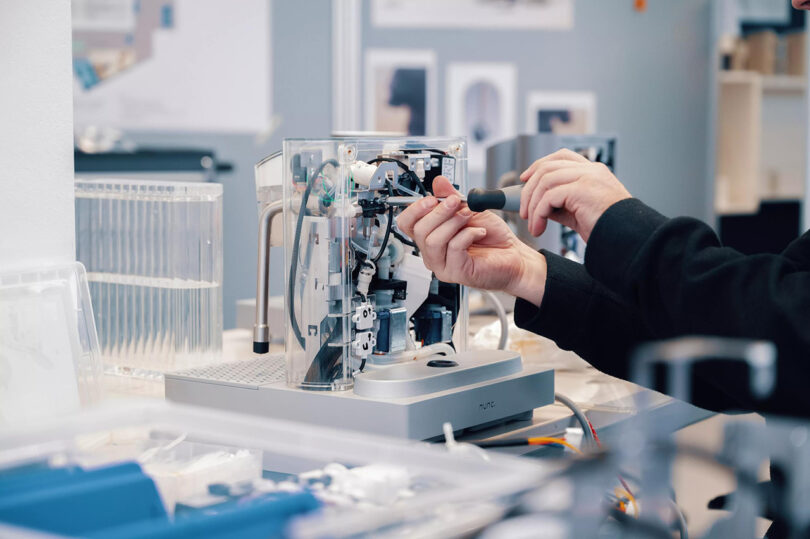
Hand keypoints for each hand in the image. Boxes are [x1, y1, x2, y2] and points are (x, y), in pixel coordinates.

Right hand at [396, 176, 546, 305]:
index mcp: (431, 238)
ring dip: (452, 222)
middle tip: (456, 203)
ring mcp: (443, 265)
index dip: (415, 209)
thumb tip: (439, 182)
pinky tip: (479, 232)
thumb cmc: (493, 238)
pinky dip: (468, 234)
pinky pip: (454, 248)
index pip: (406, 224)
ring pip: (433, 241)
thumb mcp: (469, 210)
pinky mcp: (458, 272)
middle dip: (438, 212)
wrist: (514, 255)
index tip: (431, 198)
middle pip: (419, 231)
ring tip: (468, 216)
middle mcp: (433, 254)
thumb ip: (451, 197)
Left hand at [519, 149, 630, 241]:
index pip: (561, 157)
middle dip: (529, 189)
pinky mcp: (582, 190)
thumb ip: (561, 204)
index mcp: (593, 171)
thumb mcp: (580, 212)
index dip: (539, 165)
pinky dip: (538, 213)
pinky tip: (539, 227)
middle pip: (547, 167)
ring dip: (532, 204)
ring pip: (545, 181)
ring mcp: (588, 177)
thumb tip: (537, 205)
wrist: (629, 238)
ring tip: (532, 224)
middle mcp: (591, 170)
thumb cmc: (609, 229)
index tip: (525, 179)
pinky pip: (549, 197)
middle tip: (524, 211)